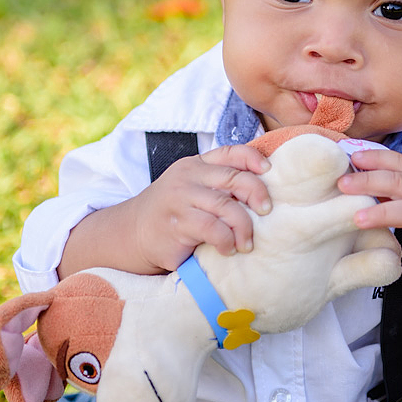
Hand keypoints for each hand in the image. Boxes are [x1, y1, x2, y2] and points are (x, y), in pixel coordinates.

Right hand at [59, 144, 270, 278]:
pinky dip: (227, 241)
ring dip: (244, 226)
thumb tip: (263, 191)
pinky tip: (228, 250)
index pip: (230, 152)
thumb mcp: (193, 190)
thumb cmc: (173, 214)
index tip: (270, 172)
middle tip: (266, 212)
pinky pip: (213, 229)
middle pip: (235, 178)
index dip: (253, 159)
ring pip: (227, 206)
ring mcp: (181, 198)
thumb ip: (218, 185)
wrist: (130, 234)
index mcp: (196, 164)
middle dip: (257, 195)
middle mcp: (189, 176)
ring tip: (247, 243)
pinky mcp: (177, 223)